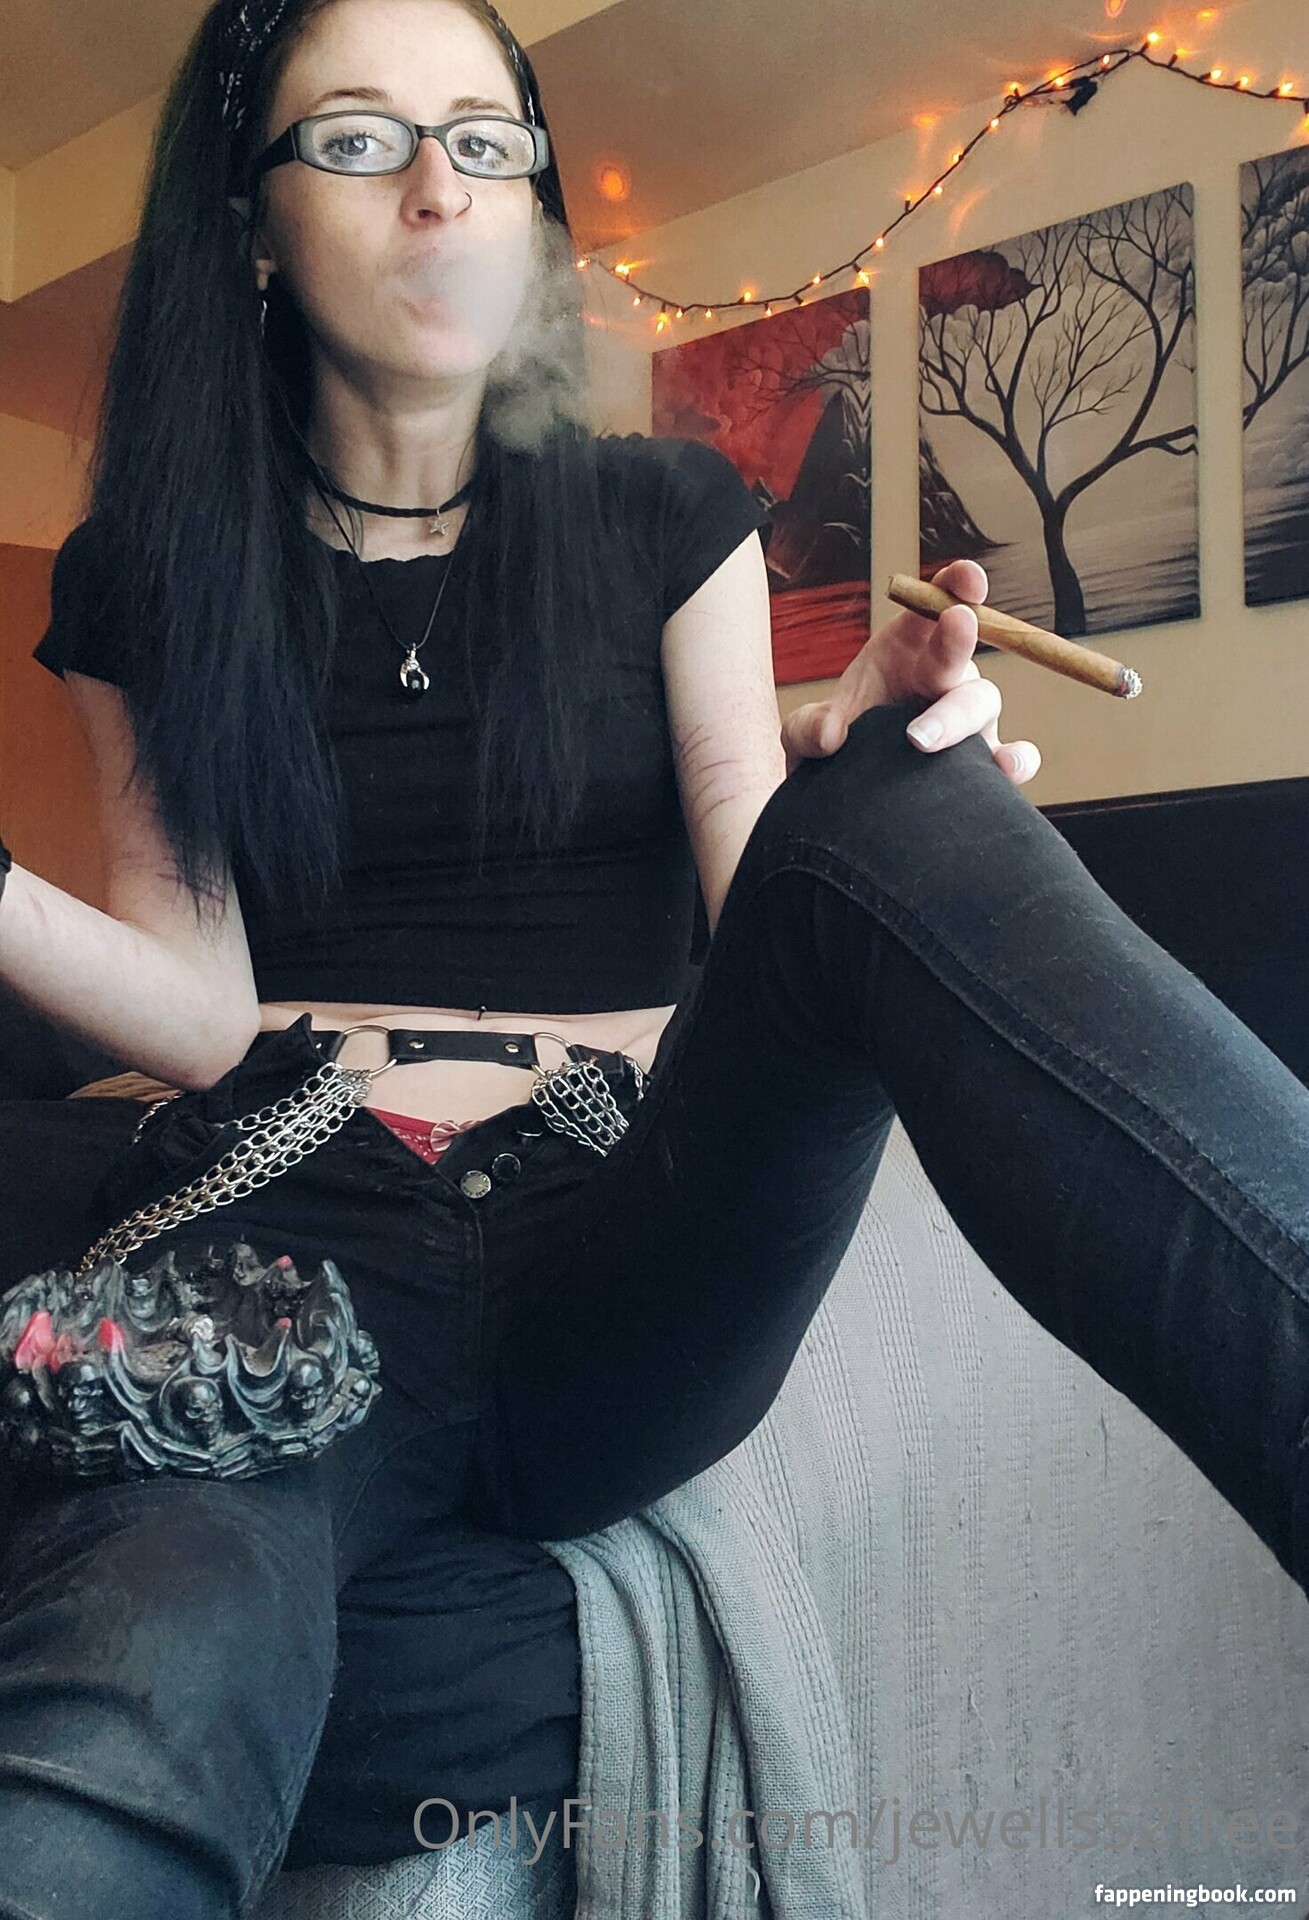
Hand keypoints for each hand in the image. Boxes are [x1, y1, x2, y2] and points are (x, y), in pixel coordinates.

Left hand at [780, 561, 1041, 787]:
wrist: (842, 793)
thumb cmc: (830, 746)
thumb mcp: (803, 734)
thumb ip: (809, 728)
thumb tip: (829, 736)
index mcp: (906, 649)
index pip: (936, 605)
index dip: (956, 585)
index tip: (967, 577)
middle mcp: (943, 678)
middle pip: (960, 654)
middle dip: (957, 641)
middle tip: (955, 625)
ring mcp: (966, 720)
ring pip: (981, 703)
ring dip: (957, 716)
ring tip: (918, 738)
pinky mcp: (978, 762)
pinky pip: (1011, 758)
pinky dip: (1015, 760)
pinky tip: (1004, 767)